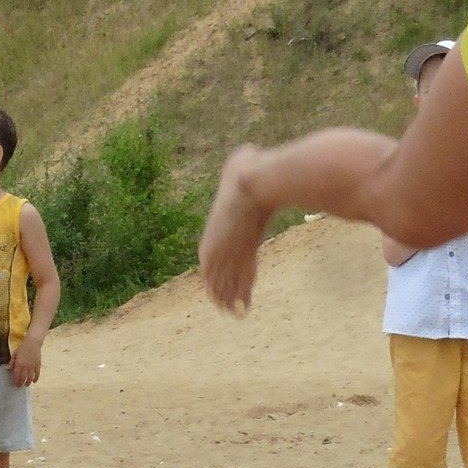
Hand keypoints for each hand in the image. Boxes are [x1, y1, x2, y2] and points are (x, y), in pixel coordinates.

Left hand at [9, 339, 43, 385]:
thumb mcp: (15, 353)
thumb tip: (8, 369)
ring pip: (30, 377)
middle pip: (23, 378)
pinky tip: (34, 381)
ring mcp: (32, 366)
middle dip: (20, 383)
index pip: (16, 375)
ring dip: (28, 382)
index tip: (14, 384)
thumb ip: (12, 362)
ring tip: (26, 385)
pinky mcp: (38, 365)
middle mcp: (26, 366)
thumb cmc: (22, 347)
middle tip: (19, 386)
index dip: (15, 381)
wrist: (33, 342)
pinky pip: (37, 374)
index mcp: (19, 363)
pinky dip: (36, 378)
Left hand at [197, 145, 269, 312]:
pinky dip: (240, 295)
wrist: (256, 179)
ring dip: (228, 298)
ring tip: (232, 314)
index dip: (215, 271)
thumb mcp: (244, 162)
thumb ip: (248, 163)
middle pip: (216, 273)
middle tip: (222, 306)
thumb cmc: (252, 167)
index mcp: (215, 225)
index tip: (216, 284)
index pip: (211, 255)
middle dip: (220, 290)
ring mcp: (229, 248)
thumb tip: (253, 153)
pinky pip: (240, 281)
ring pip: (226, 281)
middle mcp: (217, 241)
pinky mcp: (244, 253)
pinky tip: (242, 309)